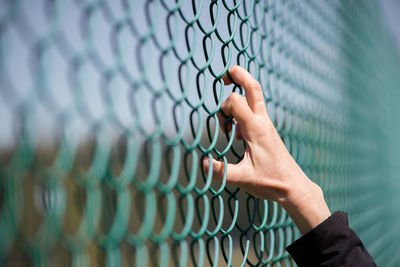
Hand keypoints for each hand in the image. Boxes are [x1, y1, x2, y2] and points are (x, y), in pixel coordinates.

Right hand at [203, 66, 330, 233]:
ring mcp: (266, 124)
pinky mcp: (267, 129)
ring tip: (227, 124)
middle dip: (238, 75)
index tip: (224, 130)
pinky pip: (254, 109)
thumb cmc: (270, 182)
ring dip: (238, 96)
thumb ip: (222, 171)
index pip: (235, 101)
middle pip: (253, 86)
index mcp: (256, 129)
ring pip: (254, 96)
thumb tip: (203, 163)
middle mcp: (262, 122)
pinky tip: (237, 132)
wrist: (293, 186)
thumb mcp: (243, 179)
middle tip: (224, 75)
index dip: (223, 108)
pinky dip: (242, 110)